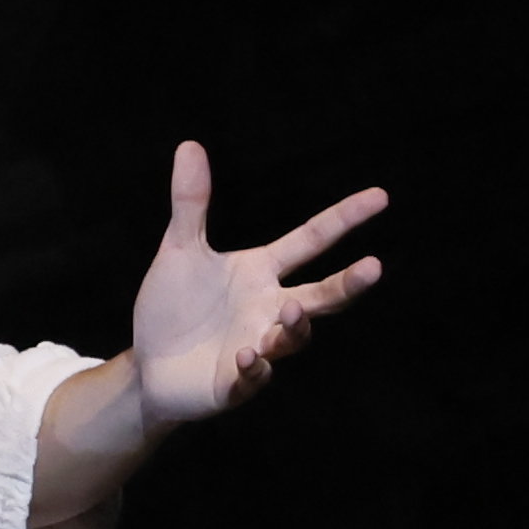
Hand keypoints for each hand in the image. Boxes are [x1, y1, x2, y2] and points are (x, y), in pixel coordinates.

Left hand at [33, 146, 387, 528]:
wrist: (147, 364)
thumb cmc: (172, 306)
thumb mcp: (179, 250)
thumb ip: (191, 204)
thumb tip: (190, 145)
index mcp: (262, 272)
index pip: (311, 240)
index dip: (344, 219)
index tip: (380, 196)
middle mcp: (269, 309)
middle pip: (322, 296)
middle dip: (349, 284)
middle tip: (375, 267)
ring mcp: (259, 347)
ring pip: (293, 338)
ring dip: (295, 327)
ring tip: (289, 313)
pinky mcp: (236, 383)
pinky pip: (253, 376)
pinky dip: (253, 367)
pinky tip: (244, 355)